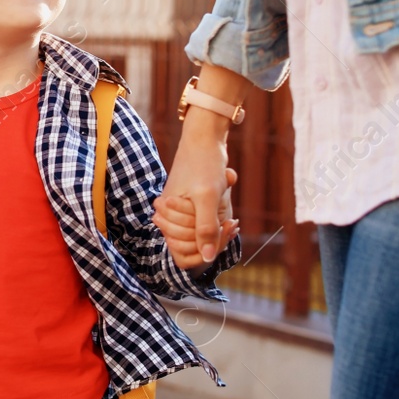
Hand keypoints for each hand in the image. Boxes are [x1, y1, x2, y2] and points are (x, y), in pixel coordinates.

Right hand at [160, 107, 238, 261]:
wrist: (205, 140)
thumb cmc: (204, 164)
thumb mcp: (208, 197)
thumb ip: (206, 228)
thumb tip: (207, 258)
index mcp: (166, 214)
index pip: (185, 251)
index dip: (208, 246)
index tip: (227, 229)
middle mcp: (168, 216)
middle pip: (192, 248)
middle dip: (214, 240)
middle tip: (232, 225)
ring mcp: (178, 213)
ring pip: (198, 240)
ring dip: (216, 234)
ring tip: (231, 222)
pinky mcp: (189, 209)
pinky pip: (202, 229)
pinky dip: (217, 226)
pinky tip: (229, 220)